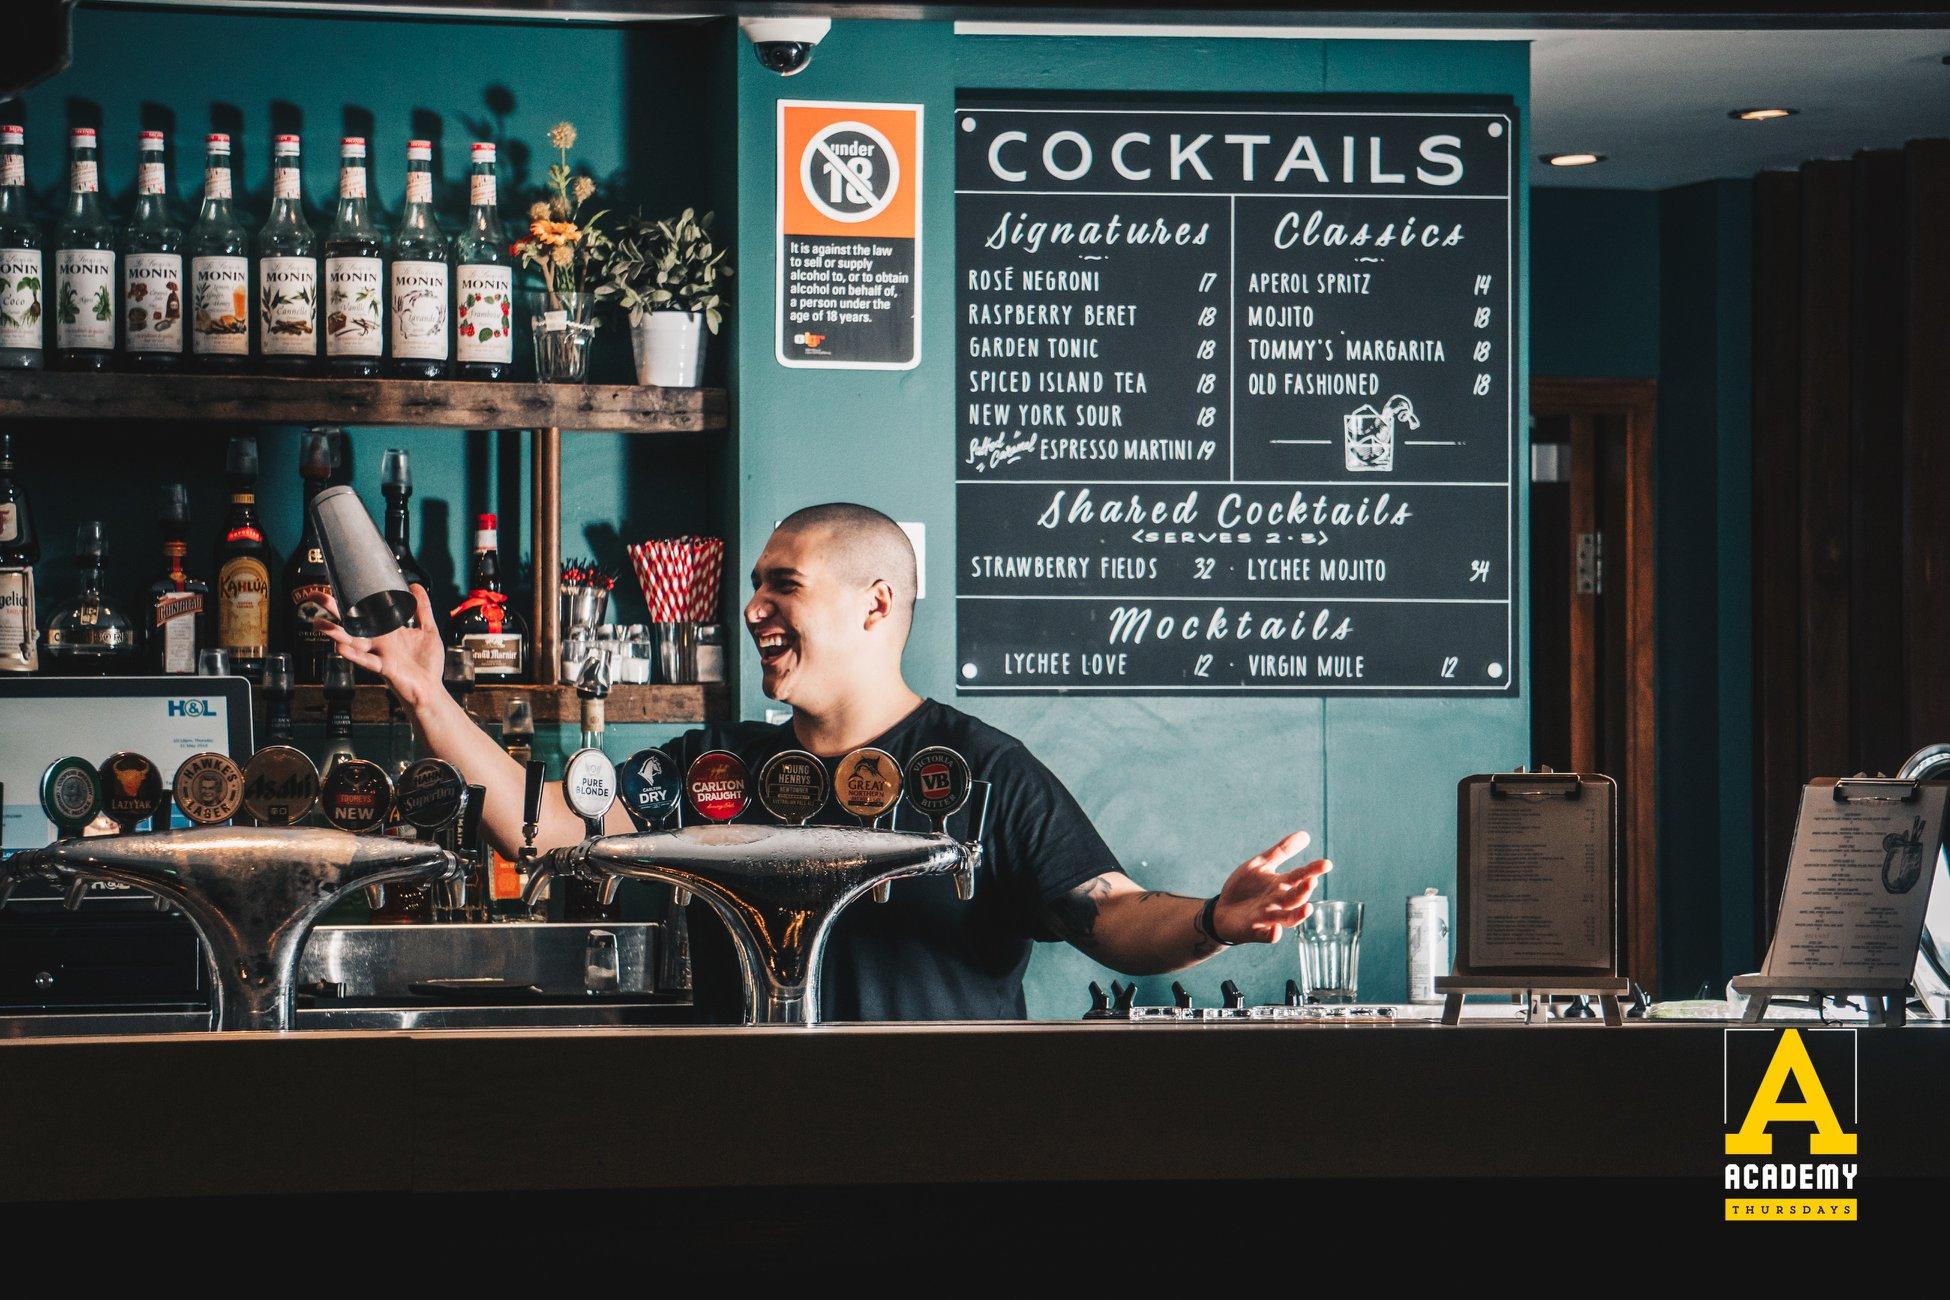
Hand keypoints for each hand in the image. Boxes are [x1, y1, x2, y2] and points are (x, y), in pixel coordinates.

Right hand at [315, 583, 446, 710]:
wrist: (431, 688)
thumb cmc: (427, 663)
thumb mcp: (428, 629)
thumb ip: (422, 608)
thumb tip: (415, 585)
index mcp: (388, 630)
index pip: (367, 610)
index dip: (354, 599)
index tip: (338, 585)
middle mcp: (379, 640)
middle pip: (353, 622)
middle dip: (334, 610)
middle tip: (316, 596)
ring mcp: (379, 653)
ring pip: (354, 641)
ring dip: (336, 633)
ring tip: (318, 623)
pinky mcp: (384, 667)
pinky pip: (366, 660)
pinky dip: (354, 655)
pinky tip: (340, 648)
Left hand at [1211, 830, 1330, 944]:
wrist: (1222, 910)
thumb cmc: (1245, 888)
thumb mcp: (1261, 865)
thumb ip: (1282, 851)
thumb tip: (1305, 835)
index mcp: (1281, 885)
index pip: (1300, 876)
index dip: (1313, 870)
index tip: (1326, 864)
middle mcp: (1278, 902)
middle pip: (1295, 897)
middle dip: (1303, 891)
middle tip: (1311, 881)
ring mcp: (1268, 917)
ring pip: (1288, 918)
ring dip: (1298, 914)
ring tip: (1307, 907)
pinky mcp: (1255, 931)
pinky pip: (1267, 936)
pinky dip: (1273, 934)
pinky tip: (1276, 929)